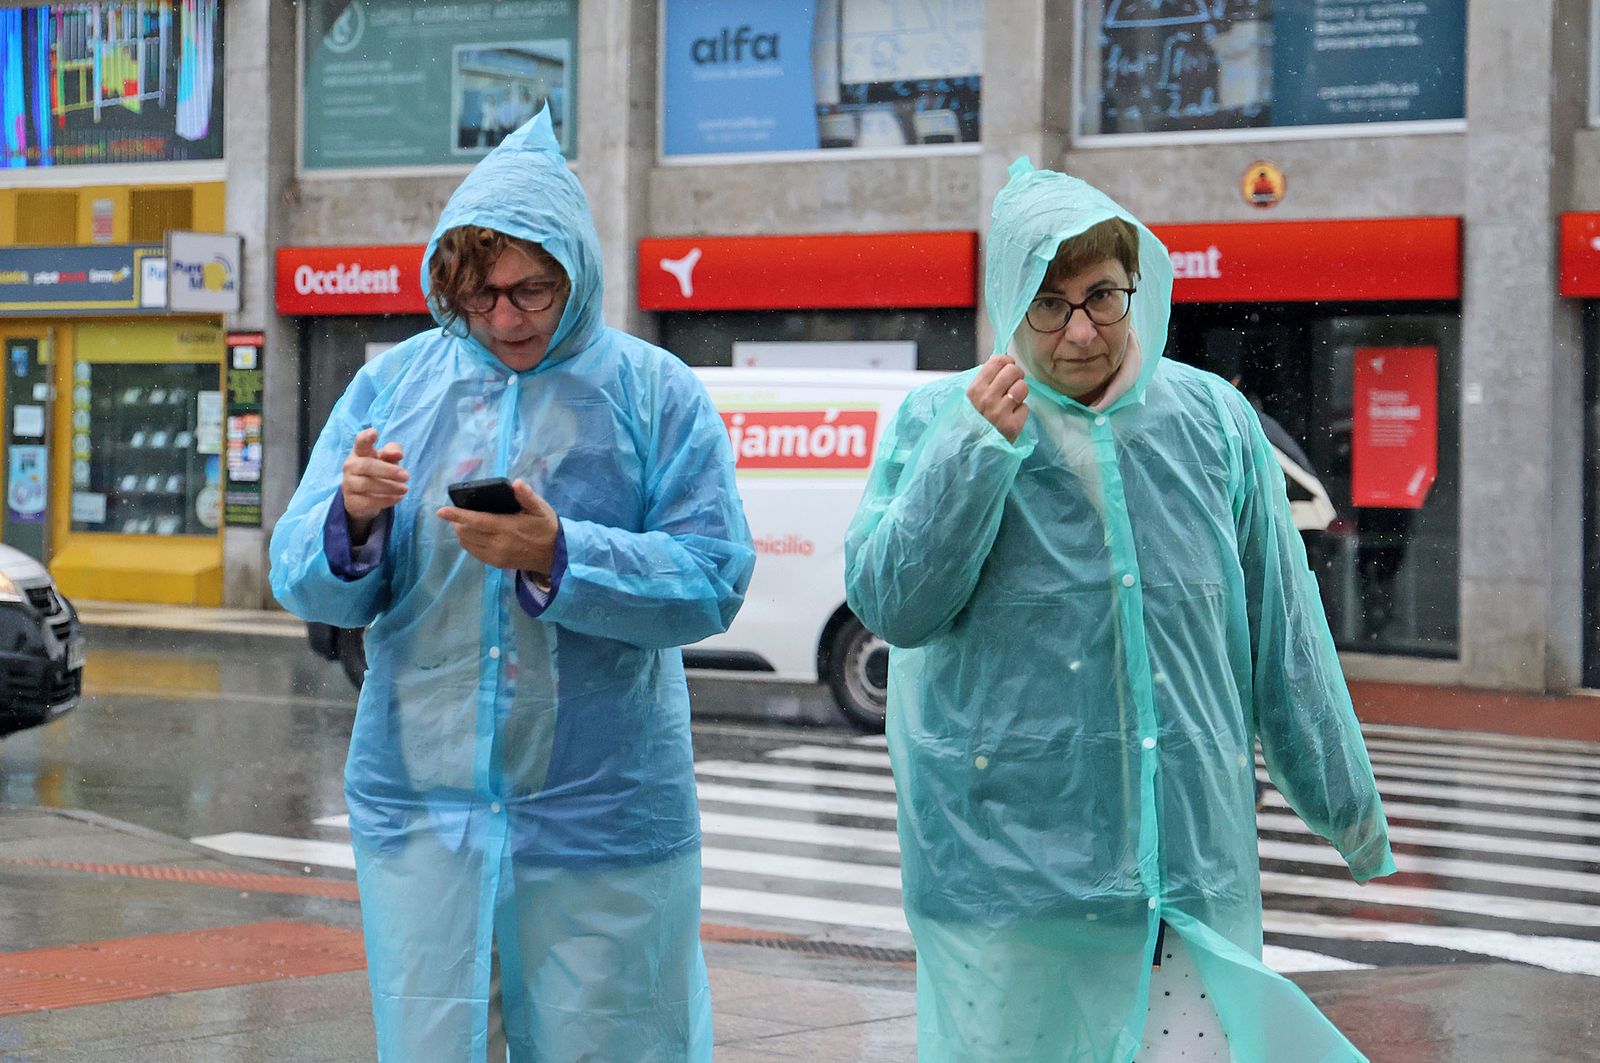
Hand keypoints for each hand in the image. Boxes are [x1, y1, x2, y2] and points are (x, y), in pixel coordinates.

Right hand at [342, 428, 407, 543]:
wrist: (363, 498)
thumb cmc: (377, 471)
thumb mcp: (387, 460)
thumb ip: (392, 452)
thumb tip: (397, 454)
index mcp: (360, 452)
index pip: (360, 442)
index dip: (366, 437)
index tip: (374, 432)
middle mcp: (350, 466)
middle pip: (366, 465)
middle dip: (388, 471)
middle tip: (406, 476)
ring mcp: (348, 484)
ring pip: (366, 484)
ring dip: (389, 487)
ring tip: (404, 489)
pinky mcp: (351, 501)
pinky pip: (368, 501)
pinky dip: (385, 500)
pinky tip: (398, 498)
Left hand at [437, 478, 559, 575]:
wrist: (554, 556)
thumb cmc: (546, 528)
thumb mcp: (541, 509)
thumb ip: (527, 496)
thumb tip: (517, 483)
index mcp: (507, 527)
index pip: (477, 521)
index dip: (458, 515)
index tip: (441, 511)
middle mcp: (498, 544)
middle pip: (467, 533)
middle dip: (457, 521)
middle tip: (456, 512)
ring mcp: (496, 555)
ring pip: (468, 543)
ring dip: (461, 531)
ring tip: (462, 522)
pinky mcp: (496, 563)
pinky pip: (474, 552)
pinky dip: (468, 542)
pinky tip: (471, 534)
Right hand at [967, 355, 1028, 442]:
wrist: (970, 452)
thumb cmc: (970, 424)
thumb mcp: (968, 400)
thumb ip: (983, 382)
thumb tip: (1001, 362)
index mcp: (974, 390)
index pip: (997, 362)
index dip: (1006, 361)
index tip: (1007, 367)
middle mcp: (987, 399)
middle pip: (1013, 371)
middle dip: (1016, 375)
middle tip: (1012, 383)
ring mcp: (1001, 413)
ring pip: (1023, 387)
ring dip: (1020, 392)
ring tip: (1013, 400)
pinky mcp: (1013, 426)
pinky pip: (1026, 408)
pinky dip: (1021, 412)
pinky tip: (1011, 417)